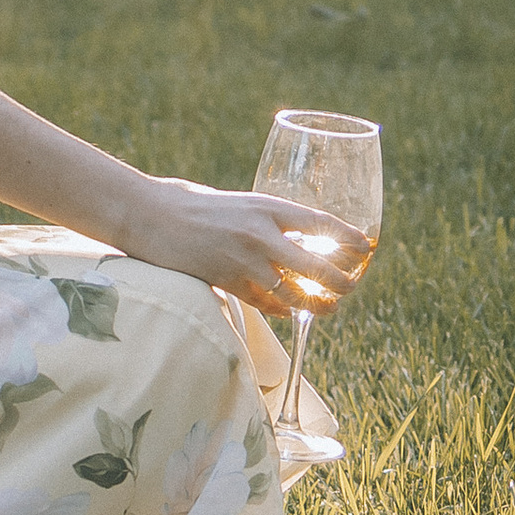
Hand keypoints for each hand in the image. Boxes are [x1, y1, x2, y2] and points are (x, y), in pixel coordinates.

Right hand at [114, 179, 371, 323]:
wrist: (149, 214)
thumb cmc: (190, 202)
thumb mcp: (237, 201)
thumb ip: (264, 218)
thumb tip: (294, 235)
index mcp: (266, 205)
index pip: (320, 223)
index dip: (347, 238)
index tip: (366, 248)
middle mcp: (260, 232)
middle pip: (315, 264)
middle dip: (340, 280)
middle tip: (352, 287)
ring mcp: (243, 260)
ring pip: (292, 291)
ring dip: (315, 303)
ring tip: (329, 308)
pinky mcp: (226, 281)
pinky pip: (265, 302)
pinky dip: (282, 309)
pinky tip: (292, 312)